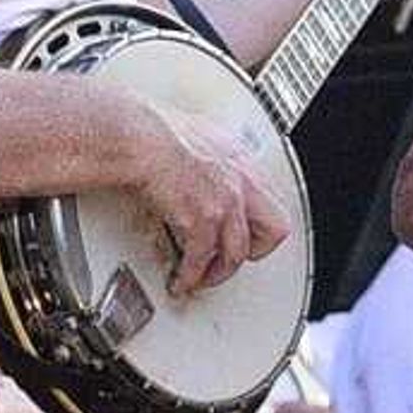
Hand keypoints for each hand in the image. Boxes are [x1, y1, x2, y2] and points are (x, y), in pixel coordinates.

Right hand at [123, 98, 290, 294]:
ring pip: (237, 254)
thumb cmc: (156, 132)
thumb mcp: (201, 135)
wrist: (139, 138)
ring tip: (201, 278)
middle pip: (273, 232)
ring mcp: (225, 203)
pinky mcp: (201, 220)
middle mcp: (241, 184)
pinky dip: (189, 276)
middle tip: (231, 259)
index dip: (259, 226)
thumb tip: (207, 164)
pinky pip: (200, 260)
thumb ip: (214, 157)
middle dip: (253, 252)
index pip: (272, 203)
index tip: (245, 235)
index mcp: (242, 162)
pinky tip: (180, 280)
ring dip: (217, 272)